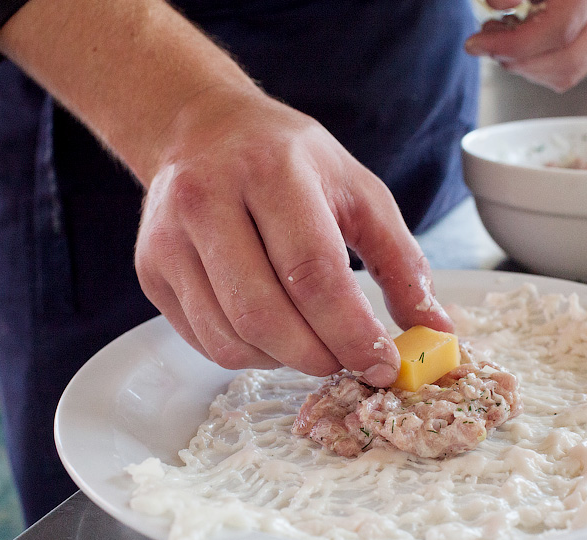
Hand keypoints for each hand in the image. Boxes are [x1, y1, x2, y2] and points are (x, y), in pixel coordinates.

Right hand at [135, 90, 454, 386]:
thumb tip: (435, 331)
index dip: (351, 330)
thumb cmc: (287, 159)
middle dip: (319, 356)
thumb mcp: (357, 191)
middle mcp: (208, 201)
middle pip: (264, 314)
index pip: (312, 271)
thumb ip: (402, 261)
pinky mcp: (150, 270)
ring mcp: (169, 239)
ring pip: (230, 338)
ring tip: (313, 342)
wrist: (201, 129)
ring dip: (284, 360)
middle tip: (350, 361)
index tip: (382, 363)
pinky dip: (250, 355)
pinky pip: (204, 341)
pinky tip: (273, 331)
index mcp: (271, 170)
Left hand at [465, 0, 586, 91]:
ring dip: (528, 66)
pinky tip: (520, 38)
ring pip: (575, 68)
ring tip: (500, 38)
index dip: (512, 45)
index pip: (560, 29)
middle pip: (570, 59)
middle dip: (519, 62)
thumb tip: (498, 6)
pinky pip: (576, 63)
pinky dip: (540, 63)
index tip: (476, 42)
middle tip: (487, 43)